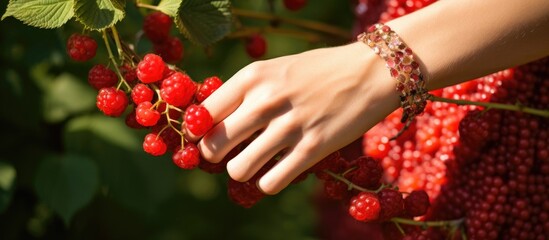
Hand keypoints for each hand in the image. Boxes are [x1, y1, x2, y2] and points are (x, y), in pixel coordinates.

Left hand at [190, 42, 399, 193]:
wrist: (372, 71)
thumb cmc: (320, 71)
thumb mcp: (277, 69)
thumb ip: (246, 92)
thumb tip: (213, 123)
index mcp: (253, 76)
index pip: (202, 113)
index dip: (198, 132)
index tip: (206, 138)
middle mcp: (266, 100)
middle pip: (213, 146)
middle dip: (215, 156)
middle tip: (230, 153)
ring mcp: (289, 126)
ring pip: (238, 170)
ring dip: (242, 171)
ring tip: (255, 162)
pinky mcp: (312, 149)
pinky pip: (270, 183)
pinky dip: (268, 182)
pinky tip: (278, 170)